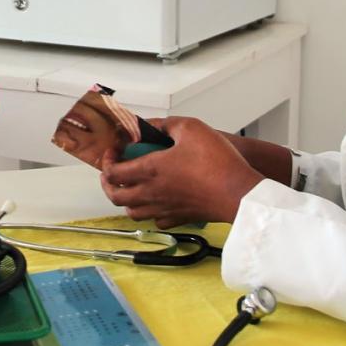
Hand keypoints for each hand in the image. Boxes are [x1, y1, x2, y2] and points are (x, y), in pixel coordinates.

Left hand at [99, 116, 263, 227]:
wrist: (239, 193)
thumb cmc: (218, 163)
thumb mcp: (191, 128)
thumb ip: (167, 124)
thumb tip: (153, 125)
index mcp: (150, 170)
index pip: (112, 173)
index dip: (106, 162)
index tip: (113, 152)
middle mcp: (153, 193)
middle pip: (115, 196)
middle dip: (108, 184)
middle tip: (112, 173)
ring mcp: (165, 208)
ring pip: (133, 212)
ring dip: (125, 200)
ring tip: (131, 187)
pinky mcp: (181, 217)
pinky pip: (157, 221)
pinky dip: (150, 213)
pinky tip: (157, 202)